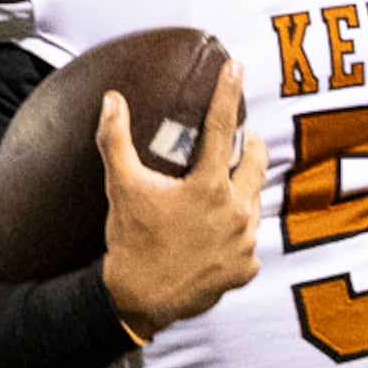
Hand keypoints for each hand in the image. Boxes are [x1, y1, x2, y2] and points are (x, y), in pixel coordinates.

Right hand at [98, 66, 264, 340]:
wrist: (138, 300)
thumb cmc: (130, 242)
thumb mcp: (121, 187)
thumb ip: (116, 140)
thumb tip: (111, 100)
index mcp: (208, 187)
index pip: (222, 128)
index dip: (228, 93)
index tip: (235, 68)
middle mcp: (236, 213)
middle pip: (256, 164)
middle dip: (252, 146)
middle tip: (245, 138)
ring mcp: (245, 243)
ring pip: (255, 203)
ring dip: (244, 191)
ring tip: (228, 187)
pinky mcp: (246, 269)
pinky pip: (250, 241)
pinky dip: (238, 232)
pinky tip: (221, 232)